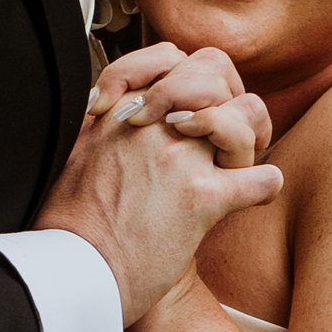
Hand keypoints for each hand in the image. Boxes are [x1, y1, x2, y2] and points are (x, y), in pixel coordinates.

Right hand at [42, 43, 282, 323]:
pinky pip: (261, 178)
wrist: (71, 275)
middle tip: (223, 132)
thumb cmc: (68, 228)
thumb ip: (97, 125)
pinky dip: (264, 187)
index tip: (188, 107)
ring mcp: (178, 159)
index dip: (191, 76)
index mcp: (117, 111)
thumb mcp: (68, 154)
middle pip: (215, 71)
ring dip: (249, 137)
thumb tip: (109, 109)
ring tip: (237, 164)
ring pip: (247, 113)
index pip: (171, 56)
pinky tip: (253, 196)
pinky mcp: (202, 200)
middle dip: (228, 96)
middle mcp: (149, 125)